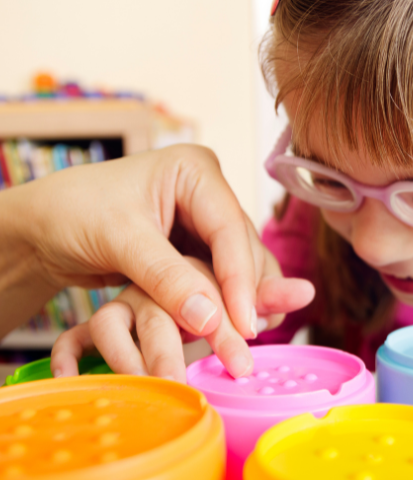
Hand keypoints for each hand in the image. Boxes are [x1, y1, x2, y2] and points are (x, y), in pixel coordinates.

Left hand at [0, 144, 313, 375]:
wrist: (44, 229)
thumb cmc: (72, 213)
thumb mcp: (118, 239)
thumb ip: (166, 277)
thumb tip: (211, 319)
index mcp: (195, 171)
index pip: (229, 228)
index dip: (239, 278)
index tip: (244, 323)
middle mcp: (209, 195)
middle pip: (242, 249)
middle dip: (244, 295)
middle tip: (245, 341)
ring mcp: (205, 223)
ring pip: (240, 267)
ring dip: (242, 303)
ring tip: (244, 342)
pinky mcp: (198, 250)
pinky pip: (222, 280)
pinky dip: (226, 306)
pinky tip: (233, 332)